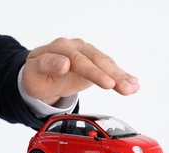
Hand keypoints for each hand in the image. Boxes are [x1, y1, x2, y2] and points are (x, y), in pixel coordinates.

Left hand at [21, 37, 139, 105]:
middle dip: (113, 76)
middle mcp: (78, 48)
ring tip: (133, 88)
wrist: (42, 75)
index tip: (106, 83)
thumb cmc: (37, 75)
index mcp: (61, 48)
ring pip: (107, 64)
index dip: (93, 72)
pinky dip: (123, 76)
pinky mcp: (96, 63)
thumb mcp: (34, 72)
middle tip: (124, 89)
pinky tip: (134, 83)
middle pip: (98, 61)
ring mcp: (88, 54)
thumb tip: (63, 63)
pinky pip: (111, 69)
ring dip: (121, 77)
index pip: (79, 59)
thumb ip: (46, 66)